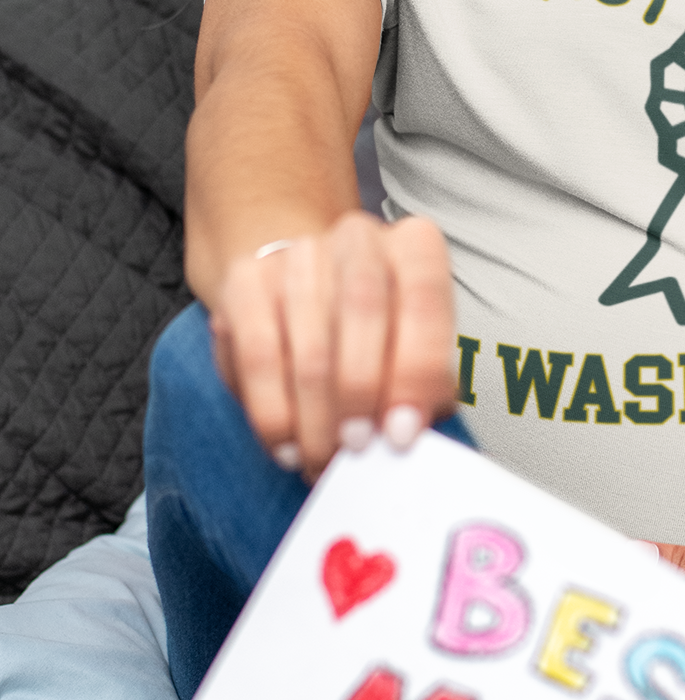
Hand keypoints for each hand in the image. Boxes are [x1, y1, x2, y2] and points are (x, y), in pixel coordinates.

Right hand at [208, 211, 455, 482]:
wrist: (305, 294)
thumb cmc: (377, 337)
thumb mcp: (414, 353)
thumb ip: (423, 388)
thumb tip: (409, 433)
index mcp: (414, 247)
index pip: (424, 300)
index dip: (416, 371)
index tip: (403, 432)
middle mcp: (358, 238)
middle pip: (362, 310)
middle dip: (360, 393)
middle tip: (358, 449)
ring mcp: (299, 255)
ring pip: (308, 344)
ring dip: (316, 416)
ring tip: (323, 460)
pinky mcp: (246, 282)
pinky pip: (256, 356)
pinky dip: (273, 412)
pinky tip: (286, 446)